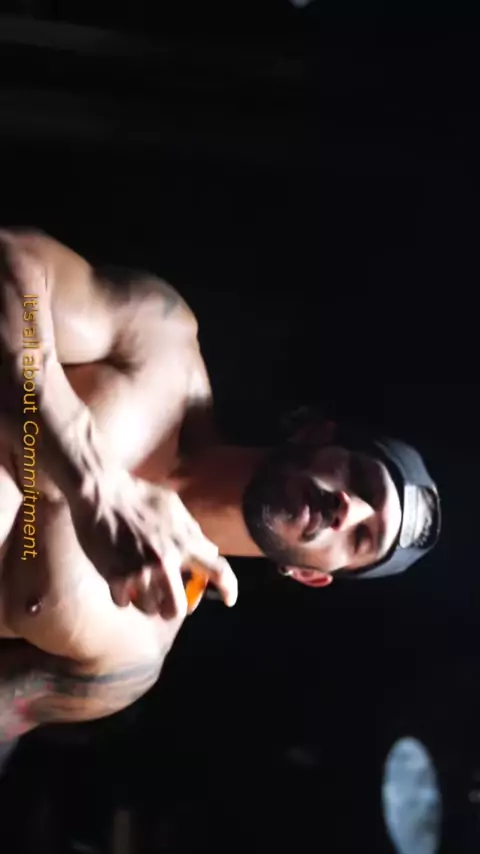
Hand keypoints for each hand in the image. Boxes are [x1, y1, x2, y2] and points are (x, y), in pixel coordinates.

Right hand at [69, 472, 237, 618]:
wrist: (100, 491)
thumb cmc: (138, 495)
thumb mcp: (173, 506)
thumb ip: (191, 531)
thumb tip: (207, 550)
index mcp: (185, 541)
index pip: (218, 570)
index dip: (229, 588)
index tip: (229, 600)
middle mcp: (166, 560)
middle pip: (178, 608)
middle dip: (173, 609)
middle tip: (166, 603)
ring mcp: (140, 570)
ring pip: (150, 609)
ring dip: (145, 602)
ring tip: (139, 589)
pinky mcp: (115, 576)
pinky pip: (124, 603)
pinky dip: (122, 596)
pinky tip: (120, 583)